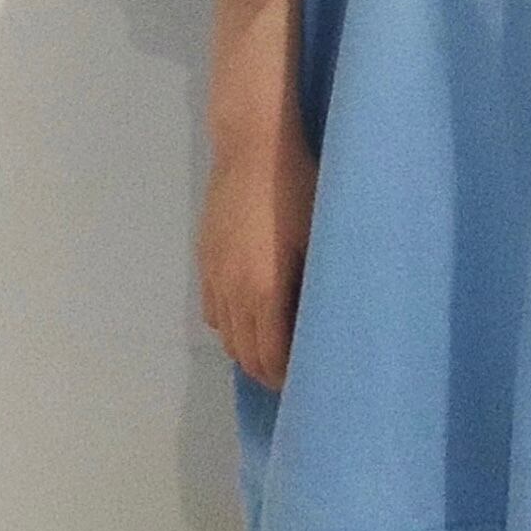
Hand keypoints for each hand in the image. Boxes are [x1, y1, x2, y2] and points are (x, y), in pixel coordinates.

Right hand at [199, 118, 317, 388]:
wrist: (253, 147)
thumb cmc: (300, 188)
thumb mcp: (321, 238)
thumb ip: (316, 287)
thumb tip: (326, 324)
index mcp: (265, 291)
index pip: (269, 356)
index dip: (286, 377)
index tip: (308, 383)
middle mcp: (233, 292)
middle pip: (244, 353)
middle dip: (267, 370)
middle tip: (294, 374)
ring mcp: (214, 276)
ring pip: (225, 335)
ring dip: (247, 350)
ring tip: (273, 350)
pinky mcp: (204, 260)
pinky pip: (213, 310)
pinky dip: (230, 325)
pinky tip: (250, 317)